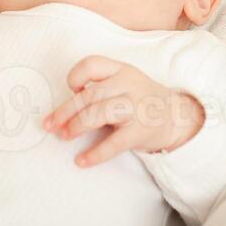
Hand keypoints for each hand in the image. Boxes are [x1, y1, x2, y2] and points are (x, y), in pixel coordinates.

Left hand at [42, 56, 205, 166]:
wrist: (176, 117)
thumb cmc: (140, 99)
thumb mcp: (124, 82)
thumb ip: (99, 87)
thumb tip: (65, 108)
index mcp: (121, 70)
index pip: (92, 64)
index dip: (76, 76)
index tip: (70, 90)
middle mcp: (129, 85)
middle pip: (90, 94)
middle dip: (65, 111)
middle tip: (50, 125)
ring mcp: (137, 107)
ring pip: (100, 113)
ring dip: (77, 126)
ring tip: (64, 136)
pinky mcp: (142, 130)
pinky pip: (115, 143)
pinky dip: (96, 154)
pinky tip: (82, 161)